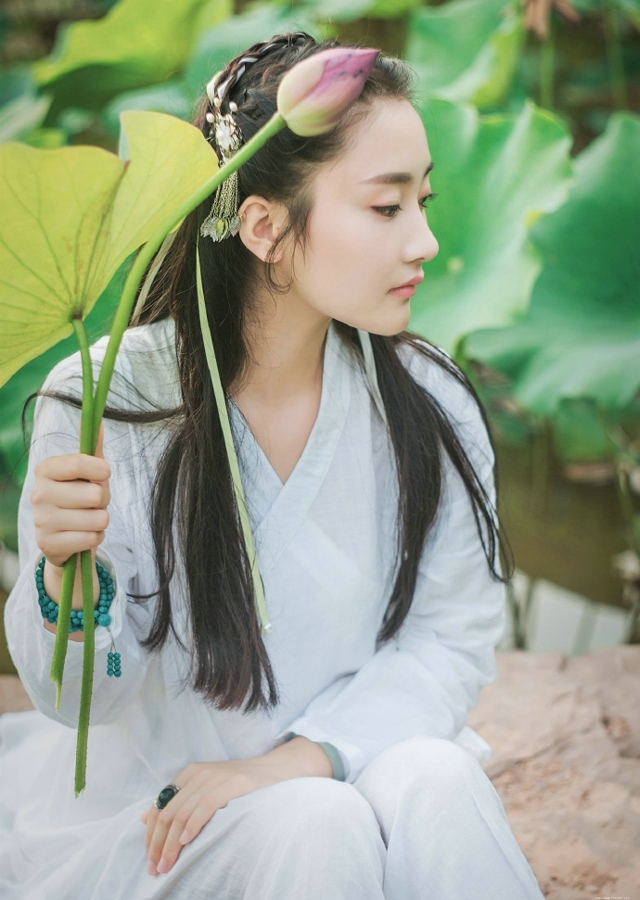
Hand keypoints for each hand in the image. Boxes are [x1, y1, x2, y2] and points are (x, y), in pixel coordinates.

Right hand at [33, 421, 110, 569]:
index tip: (104, 474)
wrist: (65, 538)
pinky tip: (82, 535)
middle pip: (95, 494)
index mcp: (46, 470)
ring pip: (98, 518)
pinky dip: (95, 538)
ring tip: (87, 519)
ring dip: (101, 521)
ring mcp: (41, 521)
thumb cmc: (79, 498)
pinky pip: (92, 538)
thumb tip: (99, 420)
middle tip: (92, 504)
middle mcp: (38, 493)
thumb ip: (93, 447)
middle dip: (104, 500)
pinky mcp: (49, 544)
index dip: (101, 470)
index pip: (79, 463)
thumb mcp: (87, 472)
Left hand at [142, 737, 332, 875]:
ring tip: (168, 864)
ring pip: (183, 811)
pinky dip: (193, 824)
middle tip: (155, 868)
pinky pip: (205, 804)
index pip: (160, 806)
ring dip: (172, 843)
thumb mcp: (205, 791)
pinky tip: (186, 841)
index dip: (151, 834)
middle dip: (159, 843)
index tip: (150, 859)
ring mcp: (216, 776)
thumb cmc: (240, 787)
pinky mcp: (232, 783)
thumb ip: (179, 802)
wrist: (276, 771)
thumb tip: (145, 818)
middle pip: (169, 811)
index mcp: (189, 774)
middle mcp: (198, 773)